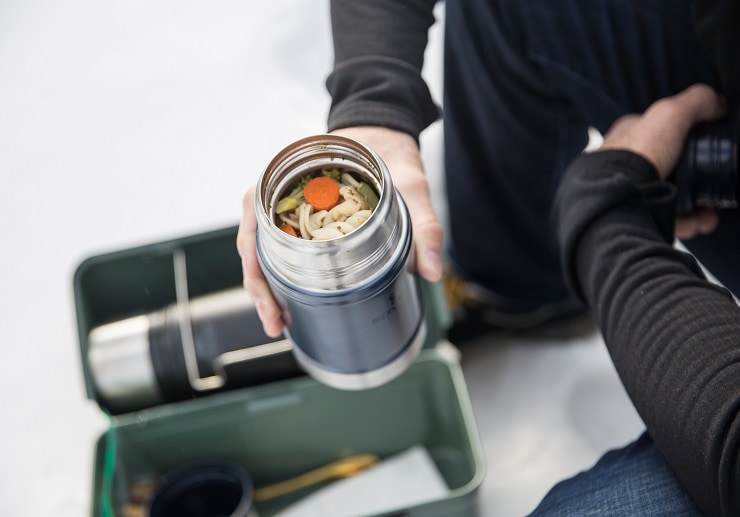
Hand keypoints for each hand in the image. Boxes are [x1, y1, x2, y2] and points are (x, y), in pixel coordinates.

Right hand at [236, 126, 443, 336]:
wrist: (383, 128)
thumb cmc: (389, 151)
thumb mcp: (409, 185)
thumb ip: (424, 226)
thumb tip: (433, 273)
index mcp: (287, 179)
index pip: (255, 227)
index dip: (257, 270)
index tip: (272, 304)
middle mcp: (278, 192)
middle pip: (253, 246)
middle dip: (259, 289)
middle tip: (275, 323)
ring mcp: (285, 205)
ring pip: (262, 249)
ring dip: (265, 286)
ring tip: (277, 321)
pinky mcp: (298, 217)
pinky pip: (279, 245)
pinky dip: (278, 273)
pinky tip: (287, 299)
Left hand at [599, 84, 725, 238]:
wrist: (619, 200)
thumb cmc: (636, 156)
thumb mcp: (670, 114)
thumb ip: (696, 102)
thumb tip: (718, 104)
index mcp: (630, 137)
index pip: (663, 131)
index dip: (690, 137)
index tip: (710, 146)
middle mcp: (627, 164)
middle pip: (673, 167)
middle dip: (699, 177)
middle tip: (715, 183)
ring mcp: (632, 191)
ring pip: (673, 196)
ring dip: (699, 202)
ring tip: (709, 209)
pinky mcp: (637, 215)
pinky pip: (668, 219)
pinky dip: (688, 221)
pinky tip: (699, 220)